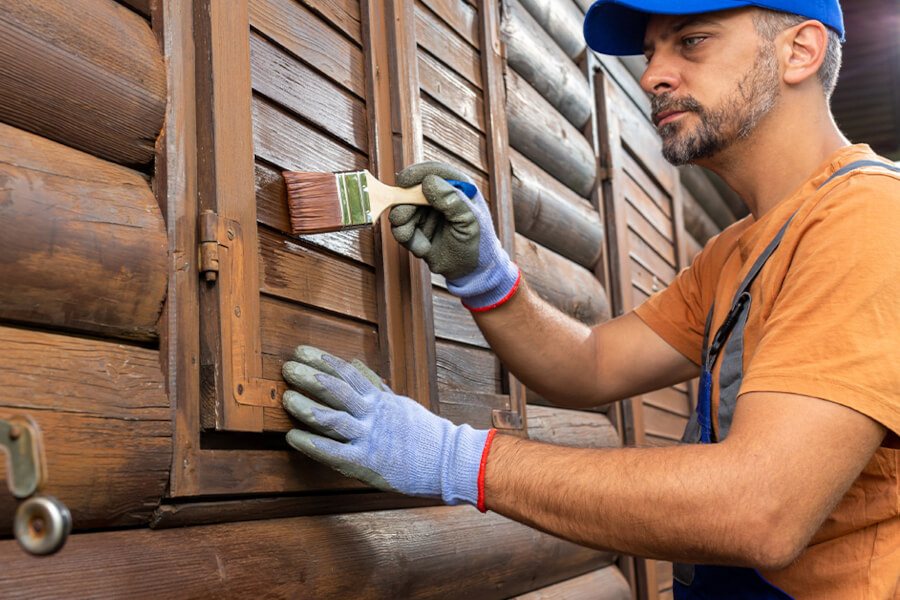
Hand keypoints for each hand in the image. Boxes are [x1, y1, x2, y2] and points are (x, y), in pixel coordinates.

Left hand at [281, 345, 493, 506]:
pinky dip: (312, 444)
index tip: (301, 351)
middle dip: (310, 378)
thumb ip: (373, 385)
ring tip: (286, 396)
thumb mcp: (398, 403)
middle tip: (288, 368)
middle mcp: (373, 415)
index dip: (322, 361)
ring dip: (306, 406)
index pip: (348, 373)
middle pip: (337, 391)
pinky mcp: (367, 464)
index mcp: (380, 400)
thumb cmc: (422, 434)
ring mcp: (369, 439)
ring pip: (332, 418)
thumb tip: (353, 362)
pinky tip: (292, 436)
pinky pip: (334, 452)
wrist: (447, 462)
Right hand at [389, 161, 520, 310]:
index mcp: (456, 187)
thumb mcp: (470, 222)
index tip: (403, 182)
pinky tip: (423, 249)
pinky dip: (409, 239)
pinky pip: (401, 227)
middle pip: (410, 190)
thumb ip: (452, 201)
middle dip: (404, 205)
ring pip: (401, 209)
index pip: (432, 171)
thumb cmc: (478, 244)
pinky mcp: (416, 227)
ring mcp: (425, 211)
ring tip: (420, 244)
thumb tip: (428, 182)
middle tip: (401, 220)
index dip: (415, 174)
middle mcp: (438, 196)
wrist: (471, 272)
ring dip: (404, 226)